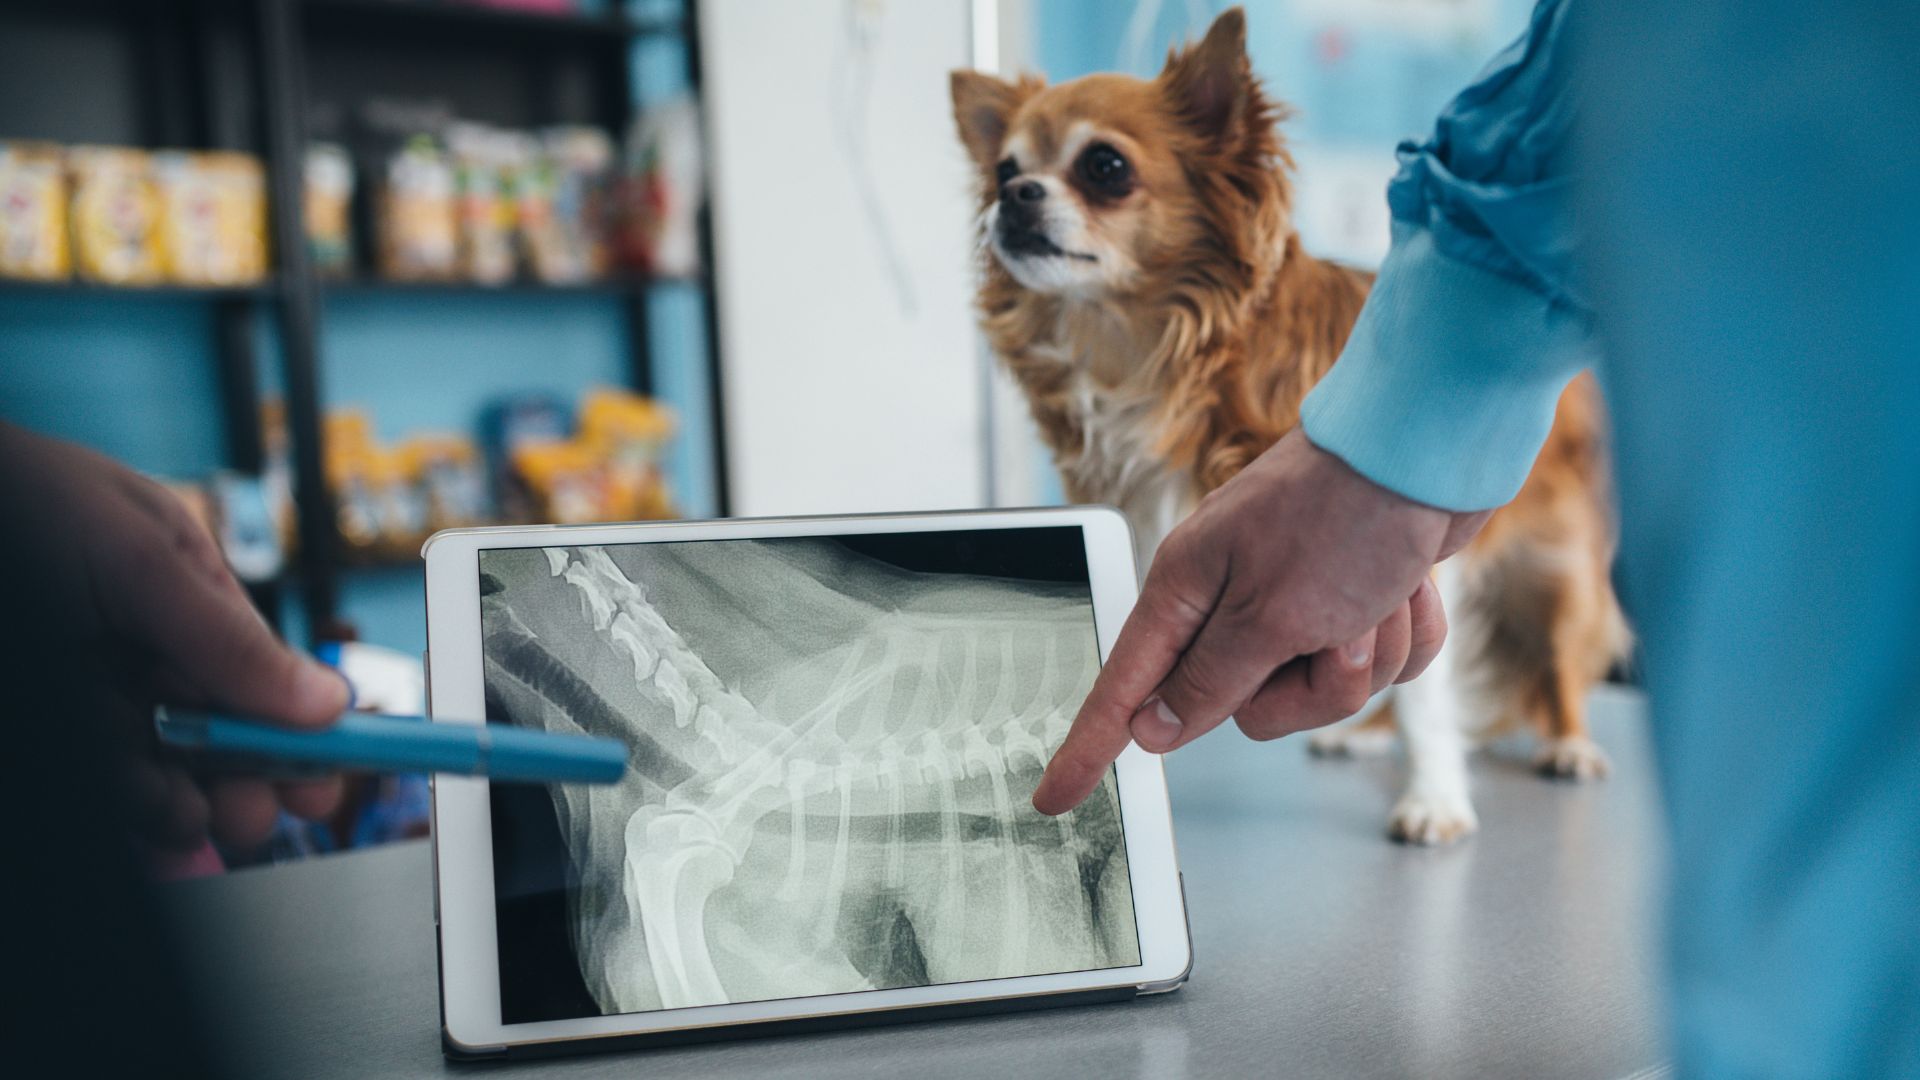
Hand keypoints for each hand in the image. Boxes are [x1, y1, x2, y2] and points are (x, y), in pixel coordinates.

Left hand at [0, 424, 348, 851]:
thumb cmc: (16, 497)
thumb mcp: (138, 559)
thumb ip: (229, 636)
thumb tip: (323, 697)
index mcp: (178, 584)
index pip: (261, 665)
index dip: (304, 720)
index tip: (338, 770)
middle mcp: (137, 639)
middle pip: (216, 725)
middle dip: (246, 774)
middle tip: (258, 812)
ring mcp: (91, 685)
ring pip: (159, 763)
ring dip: (183, 800)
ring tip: (186, 821)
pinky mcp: (57, 722)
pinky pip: (107, 777)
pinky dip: (134, 807)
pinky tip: (150, 824)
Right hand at [1033, 429, 1489, 814]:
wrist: (1428, 447)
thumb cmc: (1342, 516)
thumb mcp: (1269, 615)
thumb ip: (1207, 682)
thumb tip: (1152, 729)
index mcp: (1188, 589)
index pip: (1125, 688)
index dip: (1090, 746)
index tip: (1054, 799)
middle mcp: (1233, 598)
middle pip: (1250, 707)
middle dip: (1313, 687)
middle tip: (1336, 633)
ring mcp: (1296, 598)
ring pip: (1324, 690)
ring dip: (1369, 653)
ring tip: (1380, 596)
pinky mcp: (1354, 599)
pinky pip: (1378, 663)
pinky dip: (1404, 635)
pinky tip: (1408, 589)